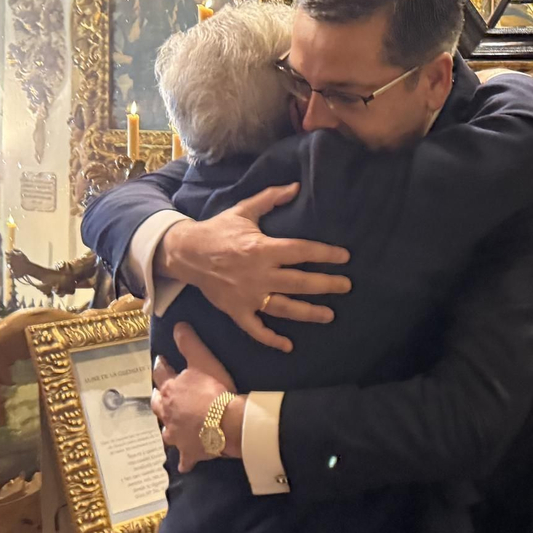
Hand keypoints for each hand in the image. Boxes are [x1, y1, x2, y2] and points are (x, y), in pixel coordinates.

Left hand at [150, 323, 243, 472]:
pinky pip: (185, 459)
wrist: (223, 423)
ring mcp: (176, 435)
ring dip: (168, 429)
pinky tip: (186, 463)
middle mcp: (168, 413)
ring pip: (167, 432)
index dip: (162, 366)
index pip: (162, 374)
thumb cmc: (213, 390)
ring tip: (171, 428)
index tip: (162, 361)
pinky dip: (185, 460)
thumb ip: (189, 343)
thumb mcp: (202, 360)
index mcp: (170, 390)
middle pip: (158, 404)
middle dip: (158, 399)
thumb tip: (177, 325)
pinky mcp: (188, 451)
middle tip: (160, 395)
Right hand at [158, 183, 350, 351]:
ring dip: (309, 313)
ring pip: (284, 307)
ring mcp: (247, 296)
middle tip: (347, 286)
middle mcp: (258, 274)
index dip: (325, 254)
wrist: (185, 253)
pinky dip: (270, 339)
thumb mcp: (244, 211)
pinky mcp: (236, 311)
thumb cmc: (218, 230)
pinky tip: (288, 345)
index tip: (344, 257)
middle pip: (299, 282)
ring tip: (330, 315)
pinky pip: (255, 329)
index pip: (301, 251)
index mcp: (262, 249)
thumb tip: (296, 186)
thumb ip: (270, 198)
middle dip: (326, 285)